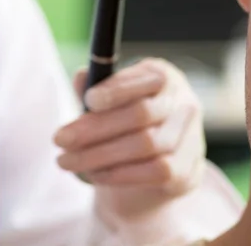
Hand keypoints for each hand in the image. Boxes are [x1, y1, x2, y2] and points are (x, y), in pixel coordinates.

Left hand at [53, 58, 205, 222]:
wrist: (160, 165)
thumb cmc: (130, 123)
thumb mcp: (115, 101)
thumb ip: (98, 89)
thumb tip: (82, 76)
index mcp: (165, 78)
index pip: (145, 80)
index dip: (117, 89)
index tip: (88, 100)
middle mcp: (184, 102)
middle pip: (142, 113)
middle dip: (97, 127)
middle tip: (60, 139)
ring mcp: (190, 136)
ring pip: (146, 143)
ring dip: (100, 154)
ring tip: (67, 161)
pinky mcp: (187, 168)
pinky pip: (155, 170)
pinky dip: (119, 173)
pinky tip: (94, 174)